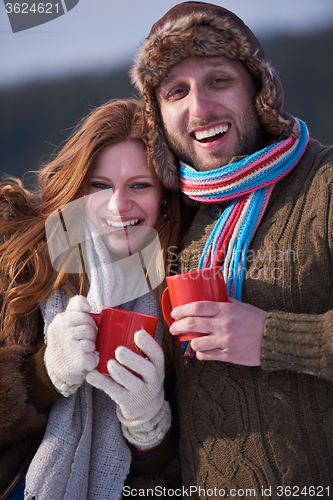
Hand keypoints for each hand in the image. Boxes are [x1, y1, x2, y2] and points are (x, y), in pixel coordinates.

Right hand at [44, 295, 98, 395]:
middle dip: (91, 334)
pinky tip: (85, 361)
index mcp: (60, 320)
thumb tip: (88, 306)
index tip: (88, 324)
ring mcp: (69, 345)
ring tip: (83, 351)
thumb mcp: (67, 321)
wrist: (56, 368)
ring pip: (92, 340)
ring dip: (91, 347)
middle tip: (84, 341)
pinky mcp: (77, 361)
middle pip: (89, 326)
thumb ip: (76, 307)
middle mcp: (62, 331)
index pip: (81, 309)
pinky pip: (94, 357)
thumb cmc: (67, 340)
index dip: (88, 318)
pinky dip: (93, 360)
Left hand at [86, 329, 170, 449]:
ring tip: (109, 363)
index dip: (149, 344)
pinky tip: (91, 375)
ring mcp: (140, 392)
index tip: (138, 333)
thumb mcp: (148, 363)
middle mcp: (152, 380)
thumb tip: (116, 319)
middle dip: (133, 359)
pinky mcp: (126, 400)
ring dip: (120, 373)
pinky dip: (101, 383)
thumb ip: (138, 348)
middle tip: (119, 350)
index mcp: (157, 366)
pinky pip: (114, 392)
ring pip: (132, 383)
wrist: (145, 406)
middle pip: (147, 370)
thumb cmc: (141, 374)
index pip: (157, 354)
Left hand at [169, 297, 266, 365]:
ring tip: (189, 340)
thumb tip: (214, 295)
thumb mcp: (242, 306)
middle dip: (177, 326)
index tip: (174, 312)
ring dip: (190, 342)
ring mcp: (225, 341)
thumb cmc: (258, 320)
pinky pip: (207, 356)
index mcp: (226, 310)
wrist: (275, 339)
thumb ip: (227, 301)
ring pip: (196, 343)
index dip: (182, 309)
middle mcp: (223, 325)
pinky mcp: (228, 355)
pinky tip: (201, 351)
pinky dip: (201, 354)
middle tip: (172, 328)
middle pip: (191, 324)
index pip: (197, 307)